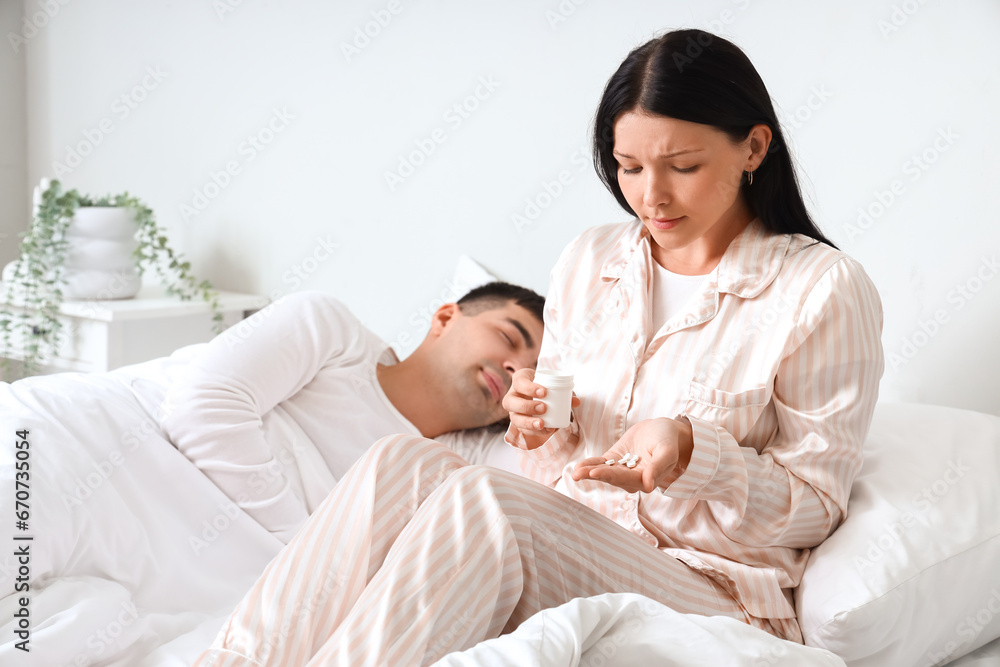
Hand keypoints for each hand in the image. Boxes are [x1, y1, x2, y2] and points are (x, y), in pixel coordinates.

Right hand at [502, 368, 579, 449]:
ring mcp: (513, 411)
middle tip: (544, 408)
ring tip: (542, 424)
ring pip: (514, 419)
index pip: (519, 382)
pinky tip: (547, 430)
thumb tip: (576, 401)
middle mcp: (512, 396)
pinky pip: (523, 429)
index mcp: (518, 381)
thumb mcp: (550, 383)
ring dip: (528, 422)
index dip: (529, 388)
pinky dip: (535, 431)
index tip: (545, 392)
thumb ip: (563, 390)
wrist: (536, 392)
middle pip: (510, 402)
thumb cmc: (543, 384)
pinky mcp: (518, 422)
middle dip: (527, 407)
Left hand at [571, 417, 693, 492]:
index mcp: (646, 480)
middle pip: (611, 477)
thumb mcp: (667, 452)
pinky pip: (601, 464)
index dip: (610, 476)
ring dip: (589, 472)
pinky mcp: (615, 460)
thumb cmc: (668, 441)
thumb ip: (657, 468)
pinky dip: (590, 464)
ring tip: (575, 472)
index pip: (626, 479)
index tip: (595, 473)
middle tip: (579, 474)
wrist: (663, 431)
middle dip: (595, 475)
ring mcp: (622, 470)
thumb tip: (649, 486)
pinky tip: (579, 466)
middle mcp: (632, 479)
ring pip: (604, 472)